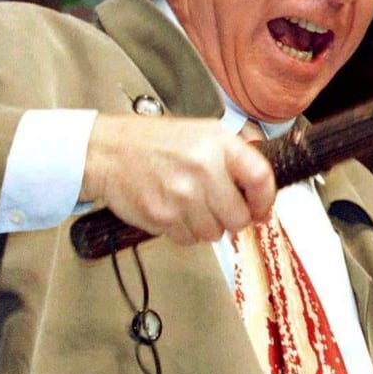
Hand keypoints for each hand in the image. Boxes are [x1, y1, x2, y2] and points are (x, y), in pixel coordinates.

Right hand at [80, 114, 275, 245]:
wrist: (107, 152)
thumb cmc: (153, 142)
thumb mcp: (202, 133)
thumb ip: (235, 157)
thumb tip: (263, 189)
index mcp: (217, 144)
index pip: (260, 178)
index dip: (265, 200)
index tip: (261, 209)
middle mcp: (203, 169)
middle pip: (239, 217)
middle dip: (232, 218)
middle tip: (220, 209)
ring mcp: (182, 195)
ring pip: (214, 233)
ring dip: (207, 226)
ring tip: (191, 205)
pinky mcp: (163, 216)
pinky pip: (189, 240)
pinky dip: (184, 231)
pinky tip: (174, 211)